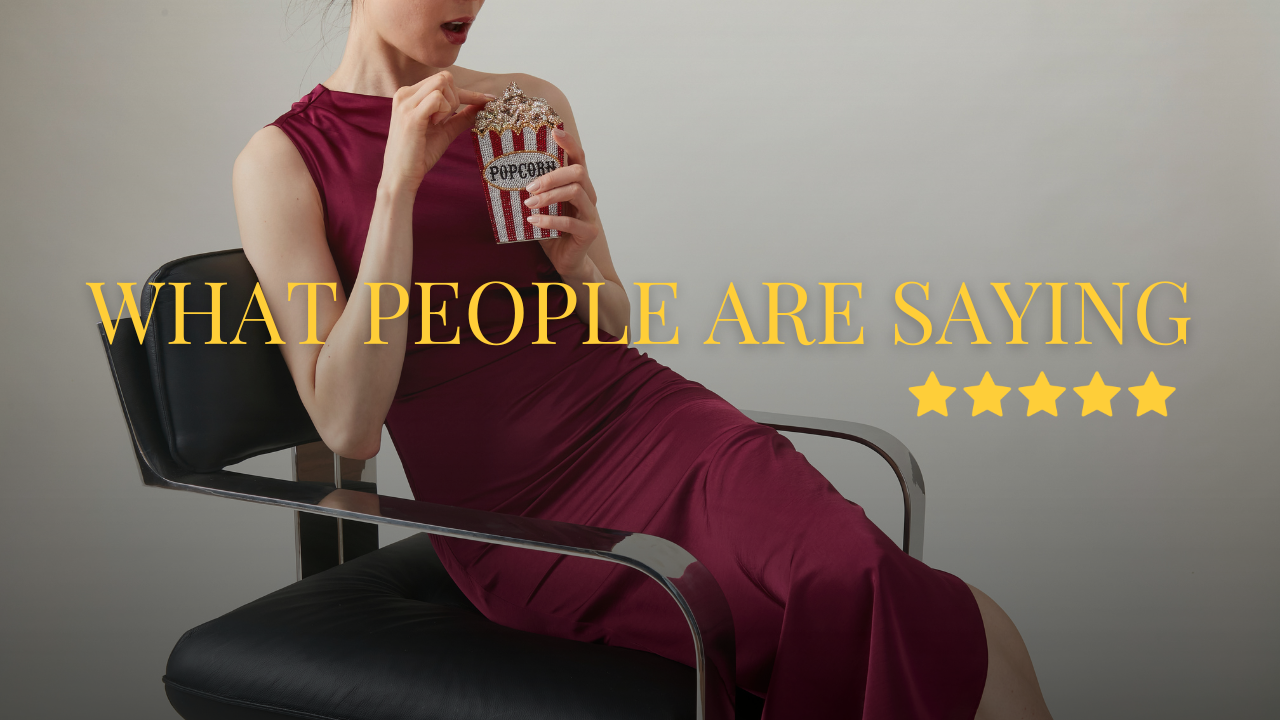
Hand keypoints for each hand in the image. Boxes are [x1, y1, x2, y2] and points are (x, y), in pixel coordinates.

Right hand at [381, 71, 490, 193]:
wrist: (400, 177)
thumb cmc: (419, 155)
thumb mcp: (444, 131)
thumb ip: (461, 117)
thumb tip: (482, 106)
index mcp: (409, 95)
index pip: (442, 80)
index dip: (467, 92)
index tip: (488, 99)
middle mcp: (405, 94)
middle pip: (444, 78)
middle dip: (456, 98)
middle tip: (446, 121)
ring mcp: (406, 103)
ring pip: (442, 84)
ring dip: (449, 105)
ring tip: (438, 123)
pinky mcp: (411, 116)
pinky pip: (438, 98)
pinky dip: (444, 111)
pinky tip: (435, 124)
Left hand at [523, 128, 601, 277]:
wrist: (566, 261)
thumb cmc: (552, 231)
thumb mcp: (541, 207)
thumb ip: (533, 192)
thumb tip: (504, 175)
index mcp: (578, 185)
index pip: (578, 158)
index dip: (569, 143)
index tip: (554, 131)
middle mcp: (588, 196)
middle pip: (578, 172)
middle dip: (552, 175)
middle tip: (530, 186)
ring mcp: (590, 214)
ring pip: (575, 192)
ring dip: (549, 196)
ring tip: (529, 203)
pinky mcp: (589, 232)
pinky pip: (570, 222)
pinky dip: (549, 220)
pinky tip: (534, 222)